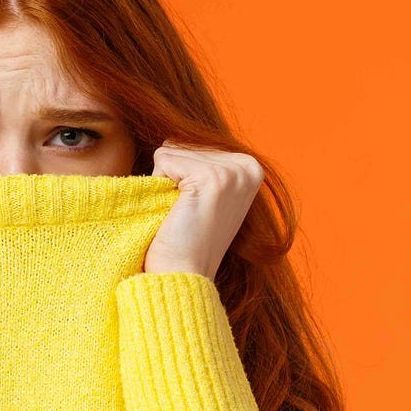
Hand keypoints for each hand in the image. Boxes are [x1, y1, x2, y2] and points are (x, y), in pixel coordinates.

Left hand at [142, 140, 263, 278]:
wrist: (183, 274)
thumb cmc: (187, 238)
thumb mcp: (206, 194)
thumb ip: (201, 162)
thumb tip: (173, 137)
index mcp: (251, 167)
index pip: (194, 145)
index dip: (182, 175)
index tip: (195, 207)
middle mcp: (248, 166)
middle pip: (183, 144)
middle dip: (175, 177)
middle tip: (187, 213)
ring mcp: (232, 171)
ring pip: (172, 150)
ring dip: (166, 182)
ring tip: (182, 213)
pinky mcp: (211, 177)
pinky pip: (163, 159)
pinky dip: (159, 185)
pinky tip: (176, 212)